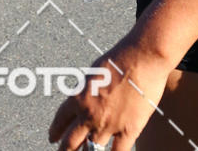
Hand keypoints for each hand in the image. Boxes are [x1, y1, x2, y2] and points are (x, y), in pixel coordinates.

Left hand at [48, 38, 171, 150]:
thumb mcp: (94, 70)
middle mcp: (90, 115)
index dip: (55, 132)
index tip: (53, 138)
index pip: (60, 121)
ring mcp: (109, 124)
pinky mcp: (129, 129)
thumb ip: (87, 89)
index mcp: (79, 98)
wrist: (144, 56)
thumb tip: (83, 98)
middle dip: (65, 150)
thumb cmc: (121, 56)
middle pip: (70, 142)